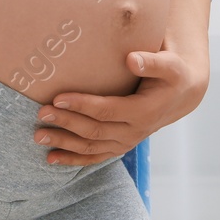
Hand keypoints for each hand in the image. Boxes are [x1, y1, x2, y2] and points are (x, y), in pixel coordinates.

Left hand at [31, 32, 208, 166]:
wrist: (181, 95)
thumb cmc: (171, 74)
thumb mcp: (169, 65)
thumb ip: (152, 62)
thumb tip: (131, 59)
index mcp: (144, 111)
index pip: (108, 110)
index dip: (82, 104)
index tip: (58, 96)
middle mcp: (135, 131)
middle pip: (94, 130)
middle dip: (66, 122)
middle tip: (41, 113)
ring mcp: (127, 142)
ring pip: (91, 147)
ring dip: (64, 143)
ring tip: (38, 136)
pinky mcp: (120, 146)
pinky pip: (95, 157)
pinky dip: (73, 159)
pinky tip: (51, 158)